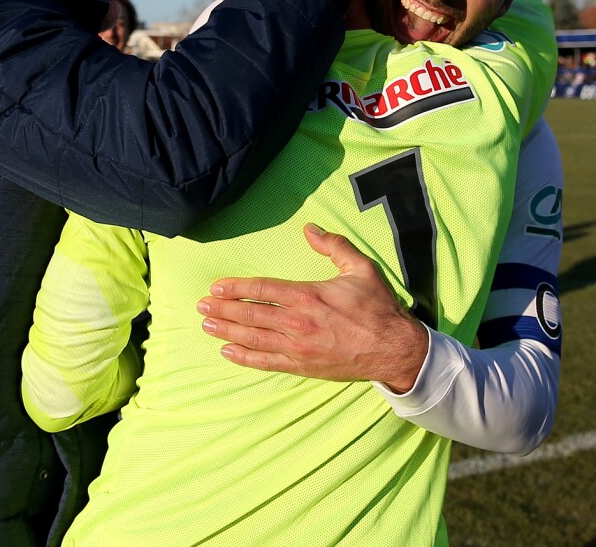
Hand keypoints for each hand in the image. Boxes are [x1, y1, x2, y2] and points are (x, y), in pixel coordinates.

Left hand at [196, 223, 427, 390]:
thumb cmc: (377, 308)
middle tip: (201, 305)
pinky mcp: (302, 366)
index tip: (217, 286)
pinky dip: (245, 357)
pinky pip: (267, 361)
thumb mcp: (360, 269)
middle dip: (223, 309)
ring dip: (227, 330)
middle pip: (250, 315)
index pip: (261, 289)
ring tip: (206, 324)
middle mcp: (297, 322)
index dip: (236, 288)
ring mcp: (298, 346)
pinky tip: (228, 351)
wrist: (394, 350)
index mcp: (308, 296)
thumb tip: (310, 228)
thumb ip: (334, 246)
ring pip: (253, 338)